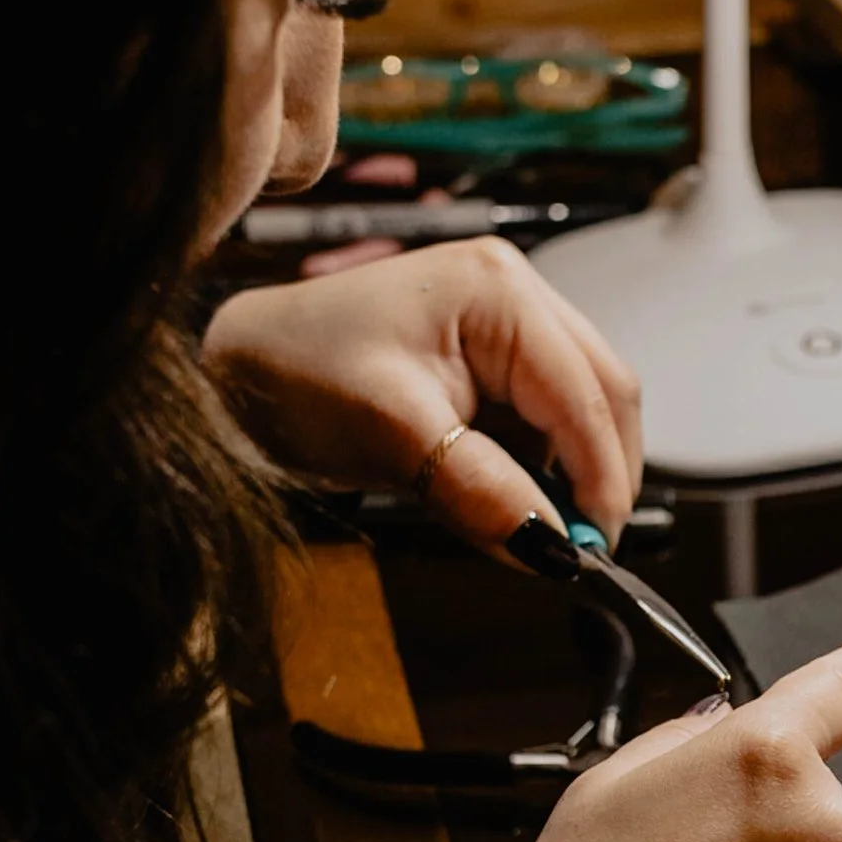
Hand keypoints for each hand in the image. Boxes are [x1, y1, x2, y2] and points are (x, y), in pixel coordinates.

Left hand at [203, 243, 640, 542]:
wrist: (238, 374)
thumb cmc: (297, 375)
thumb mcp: (393, 435)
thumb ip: (480, 490)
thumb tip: (552, 548)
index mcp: (498, 289)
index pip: (586, 391)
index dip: (602, 476)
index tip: (592, 552)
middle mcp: (516, 296)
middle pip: (603, 393)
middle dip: (599, 474)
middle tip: (578, 552)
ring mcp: (507, 327)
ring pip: (581, 412)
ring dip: (571, 475)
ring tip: (537, 531)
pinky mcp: (492, 364)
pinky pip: (543, 424)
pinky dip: (540, 470)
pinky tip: (512, 503)